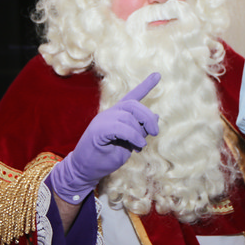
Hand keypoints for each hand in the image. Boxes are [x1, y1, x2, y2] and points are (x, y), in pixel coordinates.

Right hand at [48, 73, 160, 201]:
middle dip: (148, 117)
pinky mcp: (98, 131)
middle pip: (134, 105)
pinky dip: (133, 136)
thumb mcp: (129, 144)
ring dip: (139, 132)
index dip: (145, 85)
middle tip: (155, 132)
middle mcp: (110, 113)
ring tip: (139, 146)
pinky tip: (138, 145)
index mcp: (117, 115)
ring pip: (128, 116)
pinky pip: (120, 128)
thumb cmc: (106, 157)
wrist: (86, 170)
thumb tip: (157, 116)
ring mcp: (102, 121)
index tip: (158, 74)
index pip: (132, 96)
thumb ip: (141, 130)